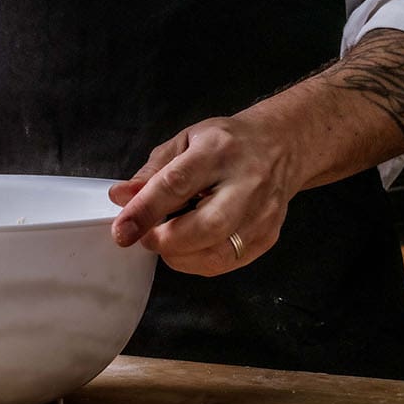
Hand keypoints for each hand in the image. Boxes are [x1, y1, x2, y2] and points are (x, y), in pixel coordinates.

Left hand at [107, 109, 303, 275]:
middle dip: (166, 241)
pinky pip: (229, 262)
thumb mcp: (186, 141)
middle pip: (204, 226)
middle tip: (145, 237)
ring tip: (166, 241)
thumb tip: (122, 197)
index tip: (122, 230)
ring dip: (181, 256)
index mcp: (218, 150)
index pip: (177, 184)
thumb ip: (153, 171)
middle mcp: (245, 182)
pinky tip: (190, 248)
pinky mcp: (268, 235)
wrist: (281, 146)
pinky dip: (200, 262)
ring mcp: (261, 212)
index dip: (145, 211)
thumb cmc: (228, 142)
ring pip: (218, 252)